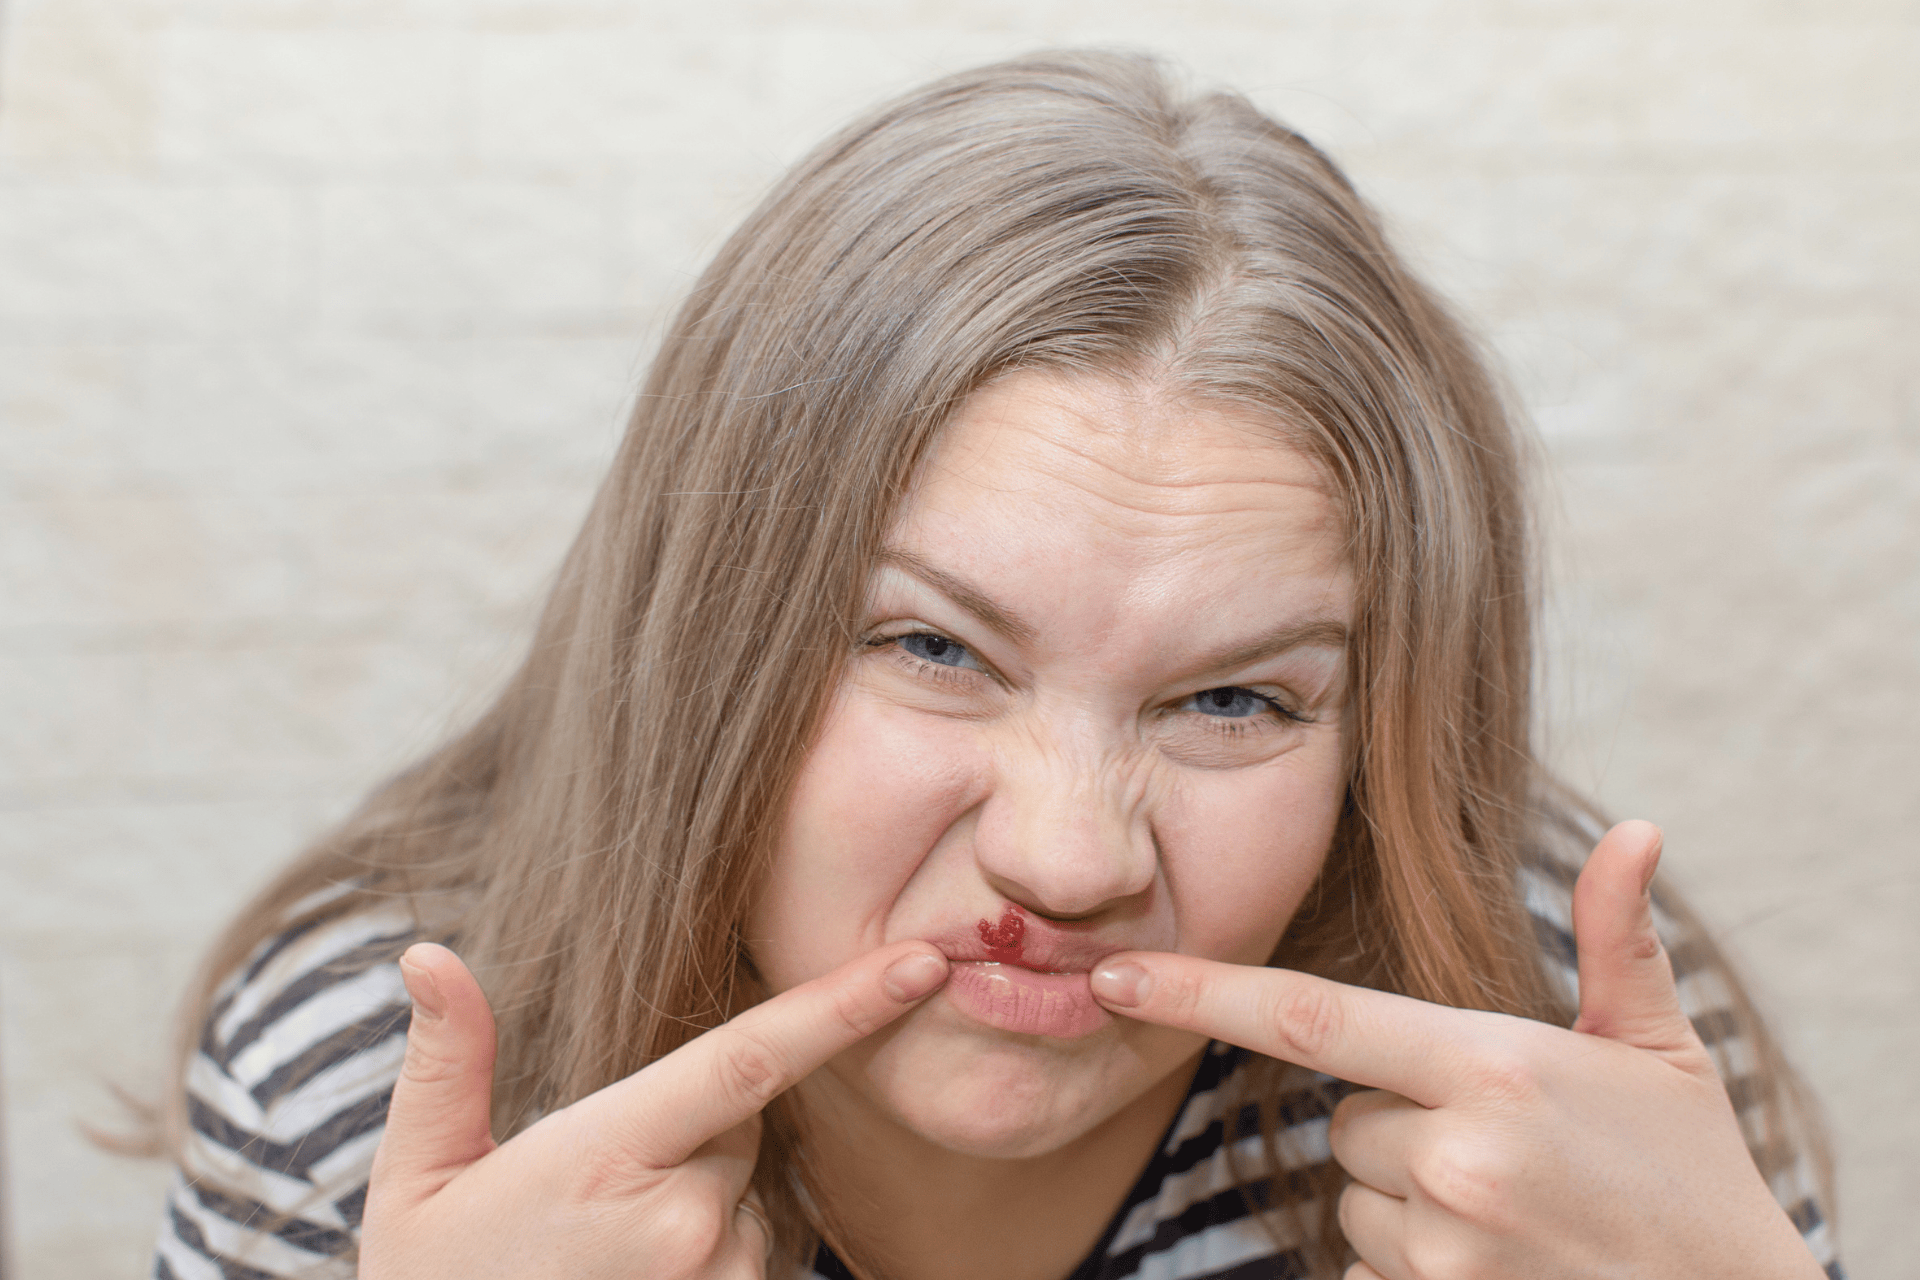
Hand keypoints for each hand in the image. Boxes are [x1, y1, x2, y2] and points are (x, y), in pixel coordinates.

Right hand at [361, 939, 949, 1278]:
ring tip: (606, 1254)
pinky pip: (751, 1261)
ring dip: (703, 1202)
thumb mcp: (418, 1180)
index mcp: (604, 1157)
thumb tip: (426, 953)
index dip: (843, 1006)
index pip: (748, 1060)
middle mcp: (680, 1224)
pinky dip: (712, 1259)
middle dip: (699, 1127)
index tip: (921, 963)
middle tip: (602, 1185)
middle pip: (742, 1123)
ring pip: (747, 1198)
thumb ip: (444, 1064)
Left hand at [1089, 821, 1825, 1279]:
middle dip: (1393, 1117)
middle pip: (1343, 1117)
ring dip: (1409, 1195)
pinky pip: (1370, 1268)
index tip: (1109, 976)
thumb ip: (1621, 940)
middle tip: (1499, 1140)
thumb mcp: (1664, 1051)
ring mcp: (1440, 1249)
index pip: (1307, 1018)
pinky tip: (1498, 1257)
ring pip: (1356, 1196)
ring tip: (1513, 1206)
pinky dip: (1414, 1258)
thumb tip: (1637, 831)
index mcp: (1493, 1068)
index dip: (1196, 993)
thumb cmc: (1695, 1180)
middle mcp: (1452, 1157)